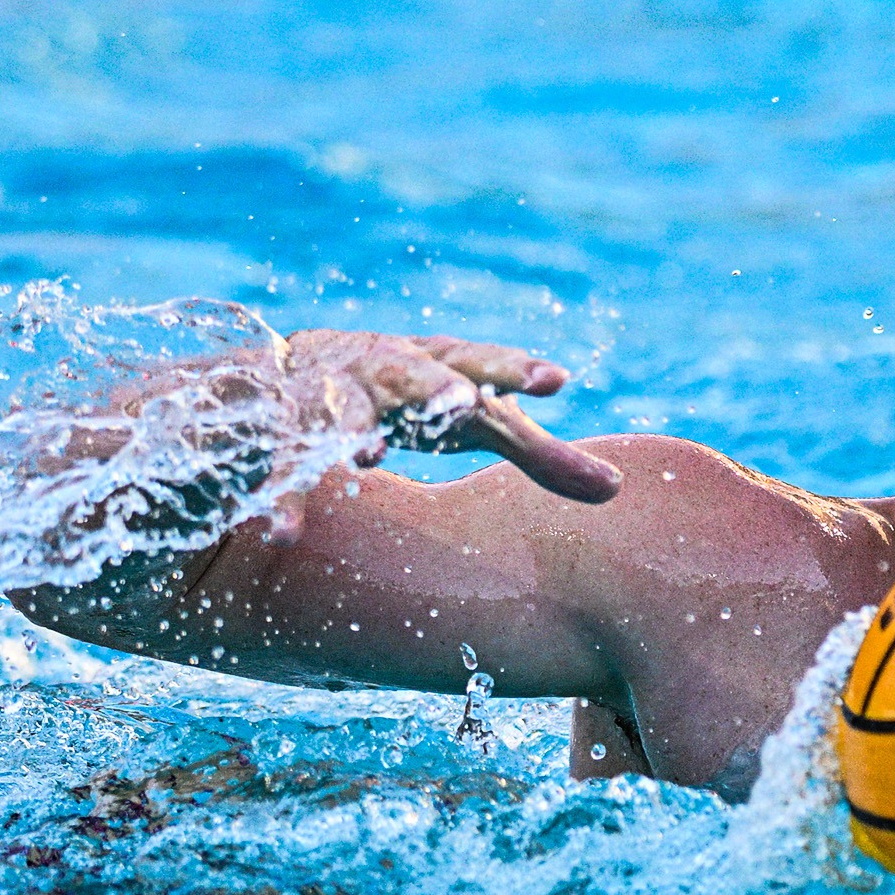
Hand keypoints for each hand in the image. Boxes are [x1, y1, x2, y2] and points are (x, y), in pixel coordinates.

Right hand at [267, 330, 621, 542]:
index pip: (483, 362)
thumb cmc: (406, 401)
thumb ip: (537, 453)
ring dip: (351, 428)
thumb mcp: (470, 423)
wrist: (286, 374)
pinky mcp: (275, 427)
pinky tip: (283, 533)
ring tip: (367, 457)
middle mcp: (381, 366)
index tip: (556, 379)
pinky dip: (283, 498)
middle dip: (436, 382)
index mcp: (436, 361)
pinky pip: (277, 465)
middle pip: (413, 370)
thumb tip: (619, 490)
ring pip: (338, 409)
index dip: (516, 368)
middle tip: (465, 402)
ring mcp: (325, 392)